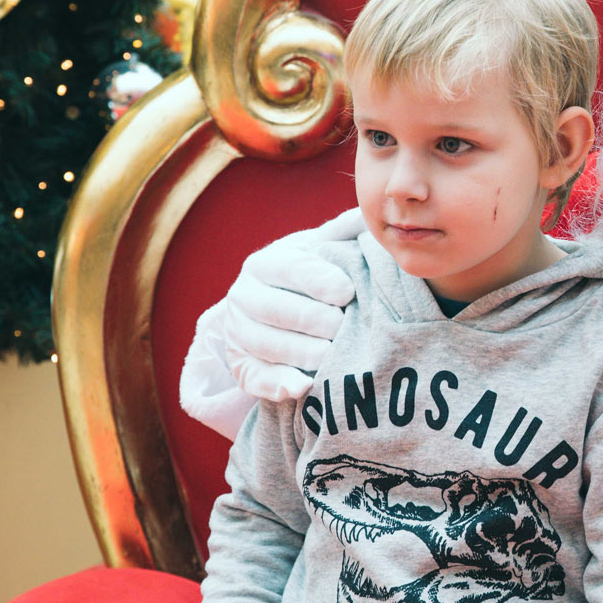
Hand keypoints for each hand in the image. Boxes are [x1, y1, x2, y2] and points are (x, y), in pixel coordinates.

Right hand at [225, 208, 364, 400]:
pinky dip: (276, 384)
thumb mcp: (319, 252)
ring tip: (330, 356)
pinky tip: (302, 387)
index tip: (348, 291)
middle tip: (343, 326)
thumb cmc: (309, 278)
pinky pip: (254, 377)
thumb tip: (365, 216)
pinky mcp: (240, 366)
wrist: (275, 311)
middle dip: (311, 320)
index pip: (290, 269)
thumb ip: (340, 235)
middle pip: (274, 310)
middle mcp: (243, 296)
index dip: (318, 280)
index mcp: (263, 264)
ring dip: (299, 352)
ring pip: (264, 344)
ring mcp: (237, 333)